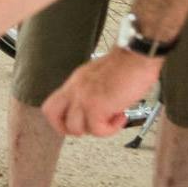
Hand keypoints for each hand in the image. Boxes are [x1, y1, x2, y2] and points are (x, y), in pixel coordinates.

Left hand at [43, 50, 161, 136]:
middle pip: (52, 115)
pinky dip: (111, 129)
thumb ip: (92, 92)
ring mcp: (83, 97)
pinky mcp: (96, 105)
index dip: (61, 121)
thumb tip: (97, 110)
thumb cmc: (126, 65)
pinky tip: (121, 116)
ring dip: (97, 129)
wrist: (136, 56)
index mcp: (75, 82)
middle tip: (91, 126)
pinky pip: (97, 130)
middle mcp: (74, 89)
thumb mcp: (99, 78)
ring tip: (113, 118)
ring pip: (75, 128)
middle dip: (69, 129)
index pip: (51, 106)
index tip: (79, 124)